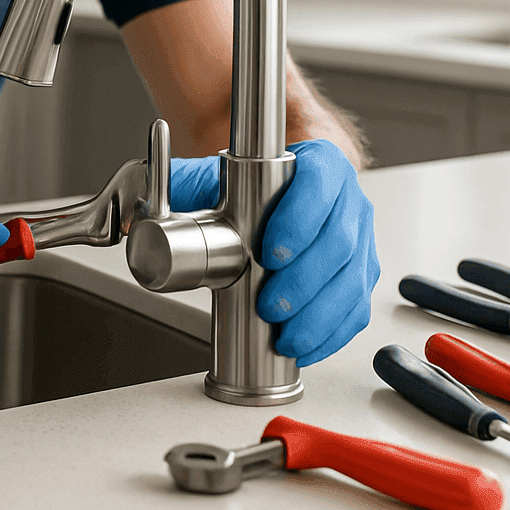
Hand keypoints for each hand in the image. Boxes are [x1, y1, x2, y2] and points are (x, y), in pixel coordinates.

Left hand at [169, 140, 378, 365]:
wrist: (275, 200)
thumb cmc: (252, 188)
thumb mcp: (216, 176)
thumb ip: (184, 181)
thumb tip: (148, 199)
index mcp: (321, 164)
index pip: (319, 184)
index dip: (299, 221)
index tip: (270, 254)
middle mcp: (348, 199)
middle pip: (339, 242)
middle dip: (304, 282)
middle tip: (270, 306)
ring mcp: (361, 239)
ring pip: (352, 280)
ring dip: (320, 316)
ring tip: (286, 336)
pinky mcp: (361, 275)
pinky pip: (357, 307)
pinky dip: (332, 332)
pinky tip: (306, 345)